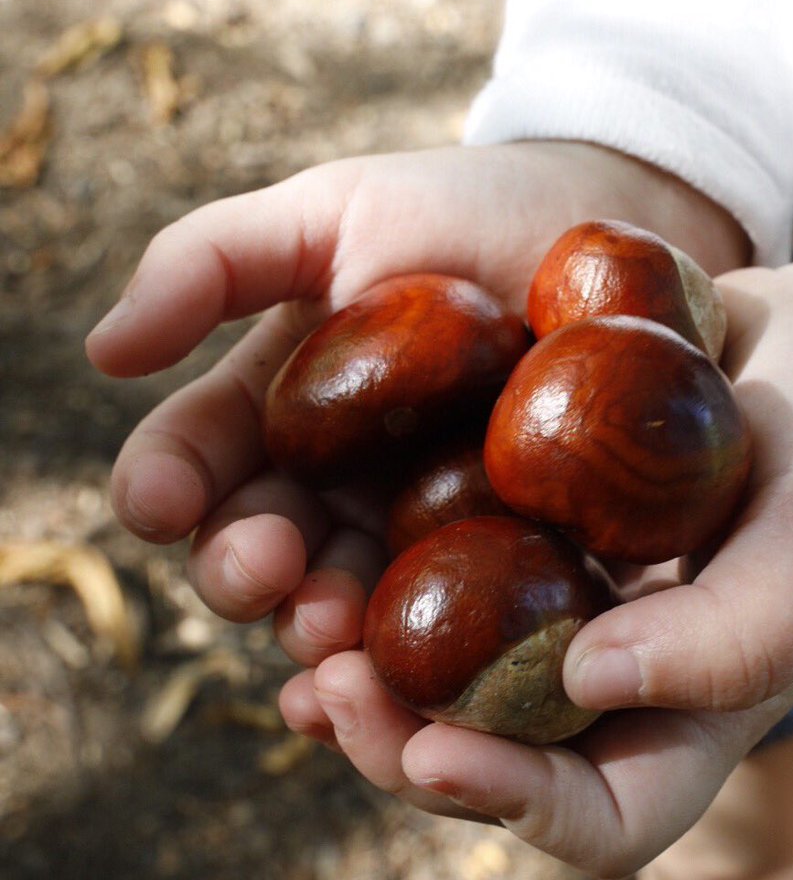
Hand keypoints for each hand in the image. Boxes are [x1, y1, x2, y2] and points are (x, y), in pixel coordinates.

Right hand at [86, 139, 744, 601]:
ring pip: (346, 603)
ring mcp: (417, 531)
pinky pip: (456, 624)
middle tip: (262, 567)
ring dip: (323, 625)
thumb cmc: (463, 210)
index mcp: (279, 413)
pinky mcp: (506, 559)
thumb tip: (104, 351)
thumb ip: (217, 260)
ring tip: (333, 623)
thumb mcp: (338, 212)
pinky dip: (423, 654)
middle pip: (262, 552)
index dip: (167, 487)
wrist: (600, 226)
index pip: (196, 464)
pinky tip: (413, 668)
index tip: (158, 502)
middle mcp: (335, 488)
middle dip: (244, 568)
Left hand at [272, 238, 792, 878]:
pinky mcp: (531, 530)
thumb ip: (742, 632)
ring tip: (300, 625)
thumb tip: (583, 684)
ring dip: (369, 676)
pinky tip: (324, 554)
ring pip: (448, 680)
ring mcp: (569, 603)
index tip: (435, 749)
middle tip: (330, 682)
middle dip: (404, 744)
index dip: (517, 806)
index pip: (607, 817)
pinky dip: (379, 583)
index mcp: (695, 712)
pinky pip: (443, 581)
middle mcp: (618, 676)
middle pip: (498, 763)